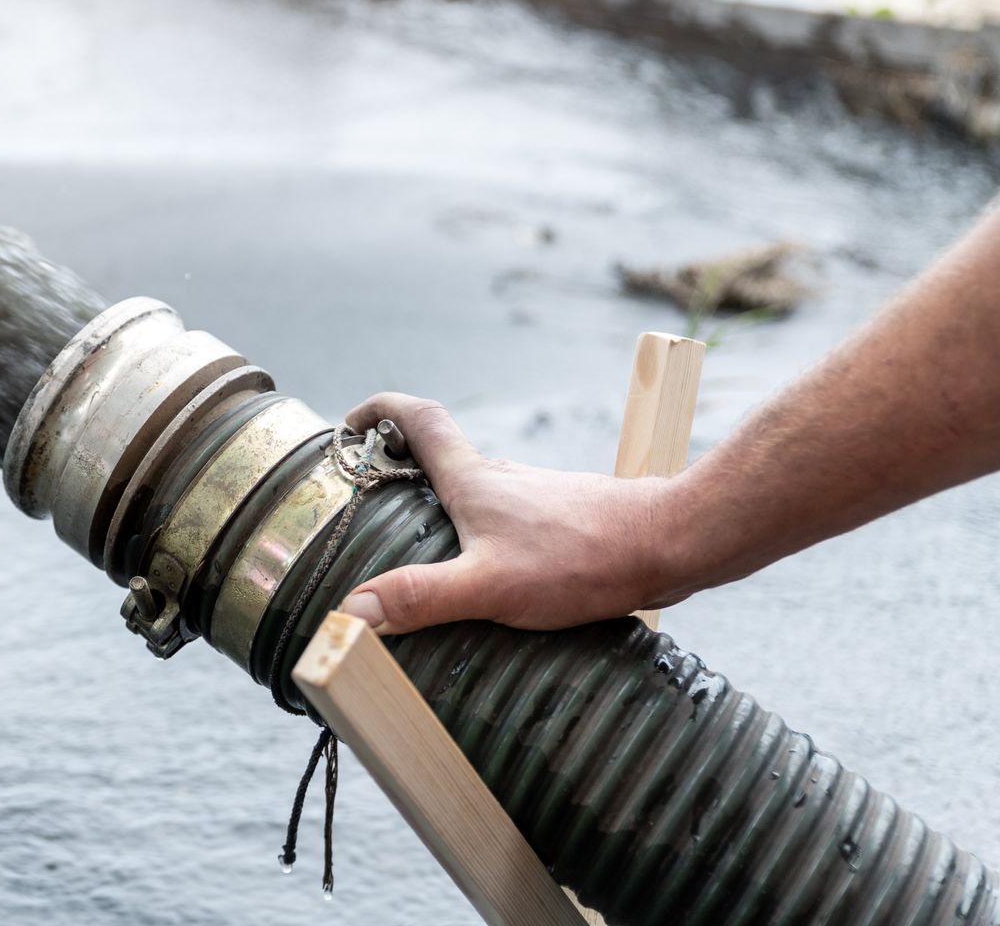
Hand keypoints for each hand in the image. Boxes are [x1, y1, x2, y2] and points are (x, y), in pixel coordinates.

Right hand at [336, 393, 689, 633]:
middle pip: (439, 457)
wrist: (671, 544)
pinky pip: (505, 520)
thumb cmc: (583, 557)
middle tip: (369, 503)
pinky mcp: (559, 523)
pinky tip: (490, 577)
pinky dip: (481, 534)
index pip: (417, 418)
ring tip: (421, 554)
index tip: (351, 423)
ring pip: (474, 492)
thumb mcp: (490, 585)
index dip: (380, 410)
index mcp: (471, 479)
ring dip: (442, 507)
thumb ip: (421, 597)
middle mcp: (498, 479)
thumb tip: (352, 612)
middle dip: (399, 470)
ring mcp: (531, 499)